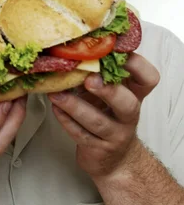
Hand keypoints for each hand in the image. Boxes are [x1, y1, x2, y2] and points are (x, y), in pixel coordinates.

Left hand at [47, 53, 159, 179]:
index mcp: (134, 94)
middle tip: (89, 79)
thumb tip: (74, 47)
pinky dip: (66, 121)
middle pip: (127, 104)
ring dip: (75, 106)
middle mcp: (128, 114)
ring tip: (56, 94)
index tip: (114, 51)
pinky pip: (81, 135)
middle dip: (108, 91)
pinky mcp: (98, 150)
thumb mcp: (108, 90)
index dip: (136, 65)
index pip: (148, 78)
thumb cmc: (108, 114)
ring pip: (98, 122)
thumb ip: (99, 71)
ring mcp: (115, 134)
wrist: (113, 157)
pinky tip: (56, 108)